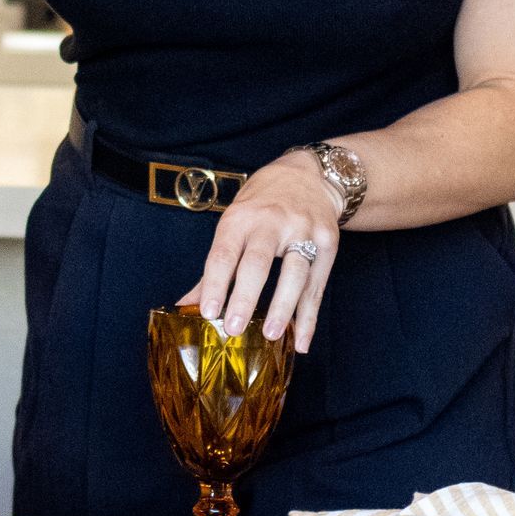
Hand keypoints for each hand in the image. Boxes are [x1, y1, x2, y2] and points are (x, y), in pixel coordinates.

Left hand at [181, 150, 341, 349]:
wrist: (308, 176)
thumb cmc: (262, 204)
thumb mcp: (235, 223)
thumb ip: (215, 267)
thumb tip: (186, 306)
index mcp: (240, 218)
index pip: (224, 254)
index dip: (215, 284)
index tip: (207, 312)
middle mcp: (272, 222)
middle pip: (258, 263)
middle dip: (245, 297)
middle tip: (234, 328)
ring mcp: (303, 230)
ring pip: (294, 273)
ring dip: (283, 308)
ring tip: (272, 335)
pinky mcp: (328, 242)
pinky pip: (317, 285)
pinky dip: (309, 316)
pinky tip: (301, 340)